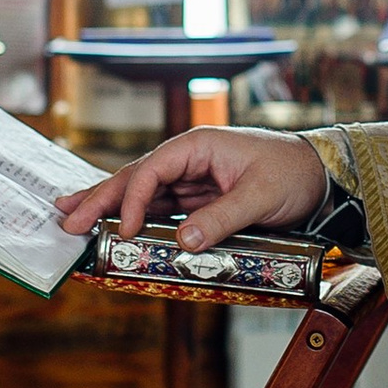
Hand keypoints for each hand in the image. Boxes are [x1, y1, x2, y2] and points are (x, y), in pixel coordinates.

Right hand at [53, 123, 331, 249]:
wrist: (321, 175)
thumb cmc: (294, 174)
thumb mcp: (260, 197)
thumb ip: (222, 218)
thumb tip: (184, 242)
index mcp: (198, 146)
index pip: (152, 172)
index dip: (132, 201)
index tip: (124, 230)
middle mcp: (188, 158)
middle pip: (134, 179)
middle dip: (99, 199)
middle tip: (66, 219)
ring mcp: (191, 178)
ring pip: (142, 193)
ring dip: (108, 207)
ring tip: (73, 218)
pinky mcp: (198, 196)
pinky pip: (160, 207)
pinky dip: (135, 217)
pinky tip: (114, 226)